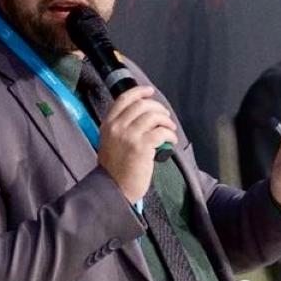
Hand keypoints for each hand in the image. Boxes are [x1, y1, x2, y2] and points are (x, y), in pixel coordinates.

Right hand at [96, 86, 178, 203]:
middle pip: (142, 105)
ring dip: (166, 121)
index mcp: (108, 124)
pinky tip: (171, 141)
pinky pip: (161, 132)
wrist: (113, 189)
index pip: (124, 99)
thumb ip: (121, 128)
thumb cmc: (115, 169)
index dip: (139, 92)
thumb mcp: (111, 142)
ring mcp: (129, 136)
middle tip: (165, 117)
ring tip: (169, 129)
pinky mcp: (142, 147)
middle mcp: (117, 127)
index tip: (150, 91)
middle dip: (158, 108)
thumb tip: (144, 117)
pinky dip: (170, 135)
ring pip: (153, 116)